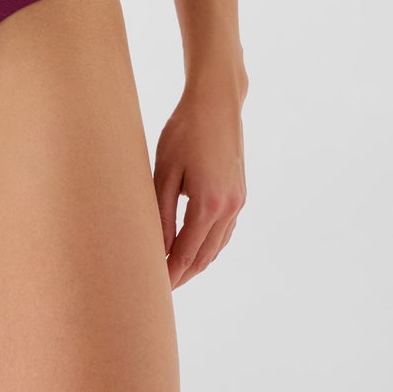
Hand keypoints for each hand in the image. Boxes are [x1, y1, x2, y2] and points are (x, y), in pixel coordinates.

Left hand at [153, 81, 246, 288]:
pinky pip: (225, 232)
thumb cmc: (184, 132)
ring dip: (196, 264)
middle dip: (182, 275)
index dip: (169, 273)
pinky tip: (193, 249)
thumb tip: (159, 249)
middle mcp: (229, 208)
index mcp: (209, 204)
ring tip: (173, 273)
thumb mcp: (164, 173)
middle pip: (204, 257)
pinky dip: (208, 247)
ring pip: (217, 247)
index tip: (152, 288)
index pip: (186, 253)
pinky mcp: (240, 194)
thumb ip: (162, 214)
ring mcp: (238, 202)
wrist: (217, 103)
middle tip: (158, 288)